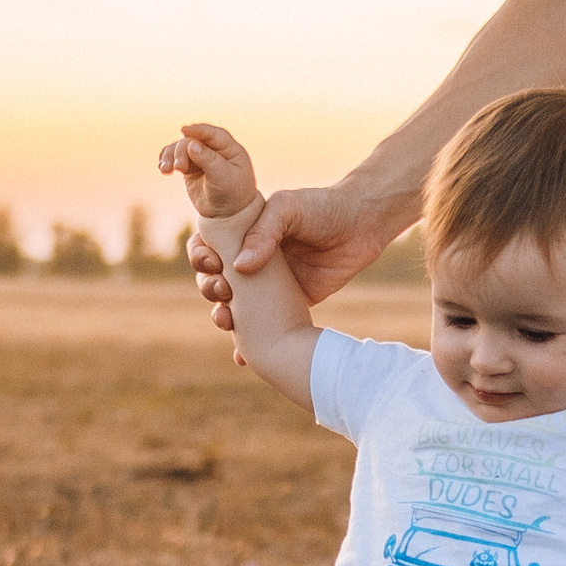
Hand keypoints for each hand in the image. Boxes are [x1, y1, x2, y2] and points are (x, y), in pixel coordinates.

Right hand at [157, 124, 258, 220]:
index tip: (184, 131)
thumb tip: (191, 145)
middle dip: (182, 151)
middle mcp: (214, 150)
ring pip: (180, 148)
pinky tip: (163, 169)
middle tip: (179, 168)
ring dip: (171, 156)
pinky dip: (167, 160)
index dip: (199, 131)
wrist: (226, 214)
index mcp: (230, 149)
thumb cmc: (232, 195)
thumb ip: (208, 160)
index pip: (213, 134)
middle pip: (193, 141)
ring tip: (166, 170)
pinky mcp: (189, 166)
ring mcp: (200, 157)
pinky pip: (174, 157)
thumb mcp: (224, 178)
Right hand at [186, 182, 397, 334]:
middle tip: (224, 292)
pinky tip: (243, 358)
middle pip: (215, 279)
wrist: (364, 225)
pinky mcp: (289, 305)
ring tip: (227, 323)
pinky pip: (264, 327)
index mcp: (243, 232)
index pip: (208, 246)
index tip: (212, 264)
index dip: (202, 257)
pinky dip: (250, 345)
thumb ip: (264, 231)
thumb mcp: (289, 208)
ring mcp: (268, 286)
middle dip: (210, 289)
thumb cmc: (323, 207)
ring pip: (234, 306)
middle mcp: (250, 259)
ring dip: (223, 317)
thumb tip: (240, 267)